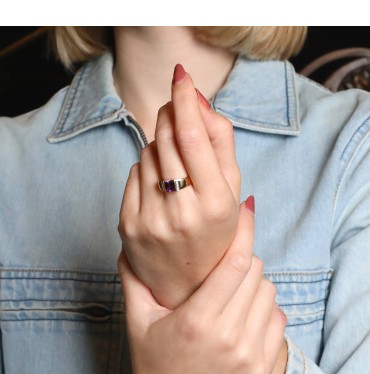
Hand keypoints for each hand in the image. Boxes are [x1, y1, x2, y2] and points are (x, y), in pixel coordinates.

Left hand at [118, 64, 240, 308]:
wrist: (185, 283)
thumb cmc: (215, 233)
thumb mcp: (232, 190)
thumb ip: (221, 144)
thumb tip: (198, 102)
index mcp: (216, 204)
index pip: (192, 136)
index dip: (184, 100)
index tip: (180, 76)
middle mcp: (181, 212)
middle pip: (166, 138)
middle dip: (171, 114)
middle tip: (177, 110)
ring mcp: (150, 220)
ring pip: (148, 152)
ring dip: (160, 143)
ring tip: (174, 166)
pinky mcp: (127, 225)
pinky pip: (133, 172)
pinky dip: (146, 167)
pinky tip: (159, 184)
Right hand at [118, 201, 286, 373]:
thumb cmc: (153, 363)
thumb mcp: (137, 321)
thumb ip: (132, 281)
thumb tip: (128, 246)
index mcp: (196, 321)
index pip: (233, 264)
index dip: (242, 232)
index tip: (246, 209)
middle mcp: (228, 337)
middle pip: (255, 273)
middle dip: (243, 258)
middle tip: (226, 262)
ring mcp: (251, 354)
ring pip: (269, 293)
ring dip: (254, 284)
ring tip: (232, 291)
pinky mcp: (265, 367)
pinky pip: (278, 319)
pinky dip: (265, 309)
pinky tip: (244, 314)